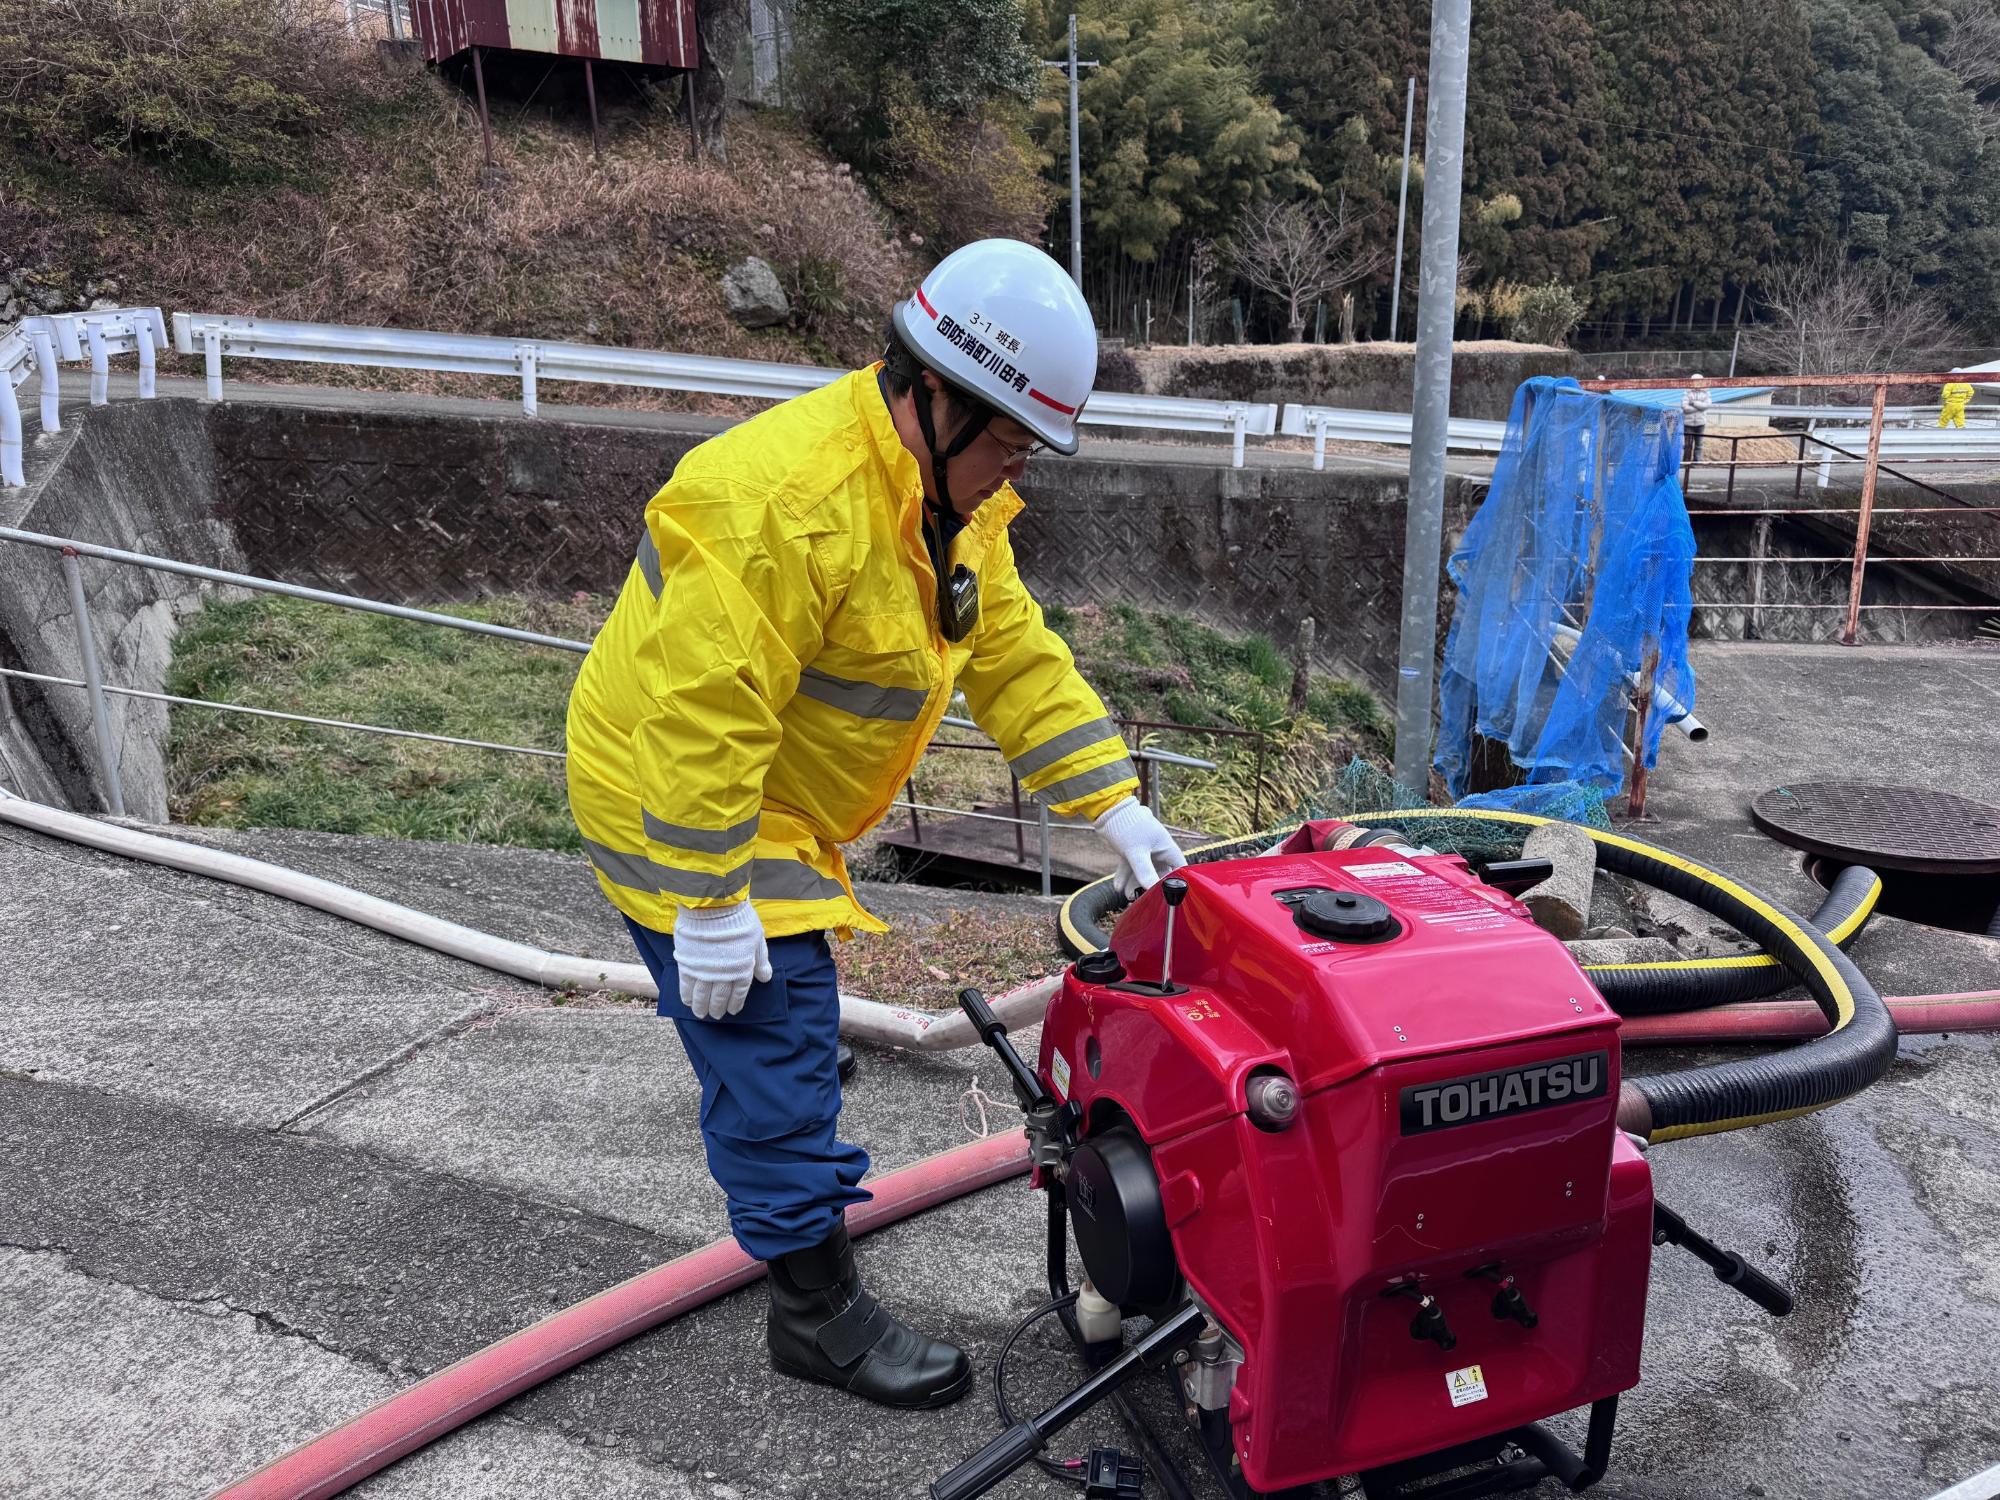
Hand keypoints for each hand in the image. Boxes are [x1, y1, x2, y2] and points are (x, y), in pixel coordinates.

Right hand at [671, 902, 772, 1019]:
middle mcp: (723, 974)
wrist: (714, 906)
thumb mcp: (757, 939)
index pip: (739, 993)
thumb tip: (765, 978)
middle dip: (717, 1008)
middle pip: (719, 997)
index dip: (735, 1003)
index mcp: (742, 969)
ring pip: (701, 995)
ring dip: (701, 1006)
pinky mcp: (687, 964)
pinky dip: (686, 995)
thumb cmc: (739, 920)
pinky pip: (686, 984)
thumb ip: (760, 960)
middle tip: (715, 1016)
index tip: (732, 1011)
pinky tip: (687, 1001)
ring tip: (700, 1014)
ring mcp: (704, 970)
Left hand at [1093, 797, 1187, 899]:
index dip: (1178, 882)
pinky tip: (1117, 887)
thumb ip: (1144, 871)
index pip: (1179, 869)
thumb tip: (1151, 890)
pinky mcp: (1132, 850)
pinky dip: (1125, 876)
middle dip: (1152, 887)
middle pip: (1159, 873)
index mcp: (1167, 847)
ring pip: (1143, 871)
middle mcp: (1158, 849)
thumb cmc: (1129, 826)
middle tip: (1144, 900)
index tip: (1172, 896)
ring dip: (1135, 883)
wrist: (1109, 810)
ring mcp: (1145, 850)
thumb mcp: (1136, 852)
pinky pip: (1131, 866)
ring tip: (1127, 895)